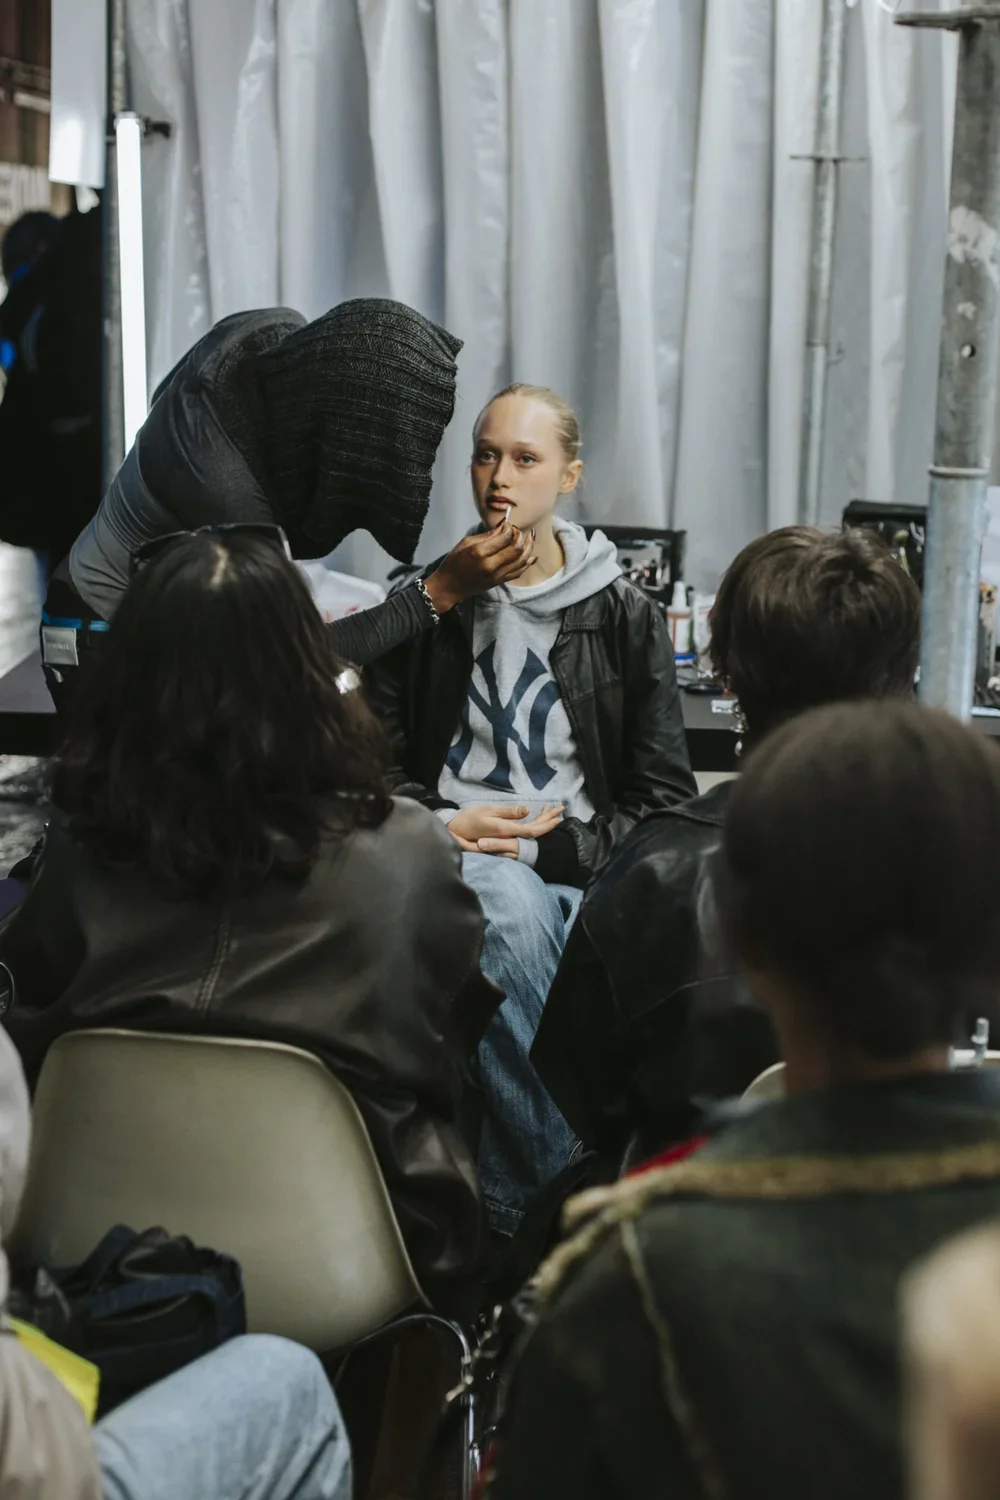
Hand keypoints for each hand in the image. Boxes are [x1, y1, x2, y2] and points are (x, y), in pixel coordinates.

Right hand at [423, 523, 534, 613]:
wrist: (450, 585)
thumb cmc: (455, 562)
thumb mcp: (466, 542)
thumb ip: (487, 535)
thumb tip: (504, 526)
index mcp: (479, 552)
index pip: (505, 537)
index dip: (510, 528)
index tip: (508, 524)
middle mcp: (490, 565)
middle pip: (517, 549)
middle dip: (520, 536)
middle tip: (517, 530)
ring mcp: (496, 576)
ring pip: (522, 561)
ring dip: (529, 547)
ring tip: (530, 537)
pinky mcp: (499, 582)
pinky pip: (519, 572)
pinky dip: (528, 563)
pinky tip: (532, 555)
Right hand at [448, 803, 562, 854]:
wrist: (453, 831)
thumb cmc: (468, 819)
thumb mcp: (488, 812)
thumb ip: (508, 812)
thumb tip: (527, 811)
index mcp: (506, 831)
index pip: (532, 830)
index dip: (547, 825)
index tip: (558, 818)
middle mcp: (508, 836)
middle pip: (533, 830)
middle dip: (548, 820)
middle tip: (561, 810)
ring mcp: (505, 837)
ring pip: (528, 830)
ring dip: (541, 820)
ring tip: (552, 811)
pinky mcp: (501, 835)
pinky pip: (520, 830)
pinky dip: (530, 821)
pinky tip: (534, 815)